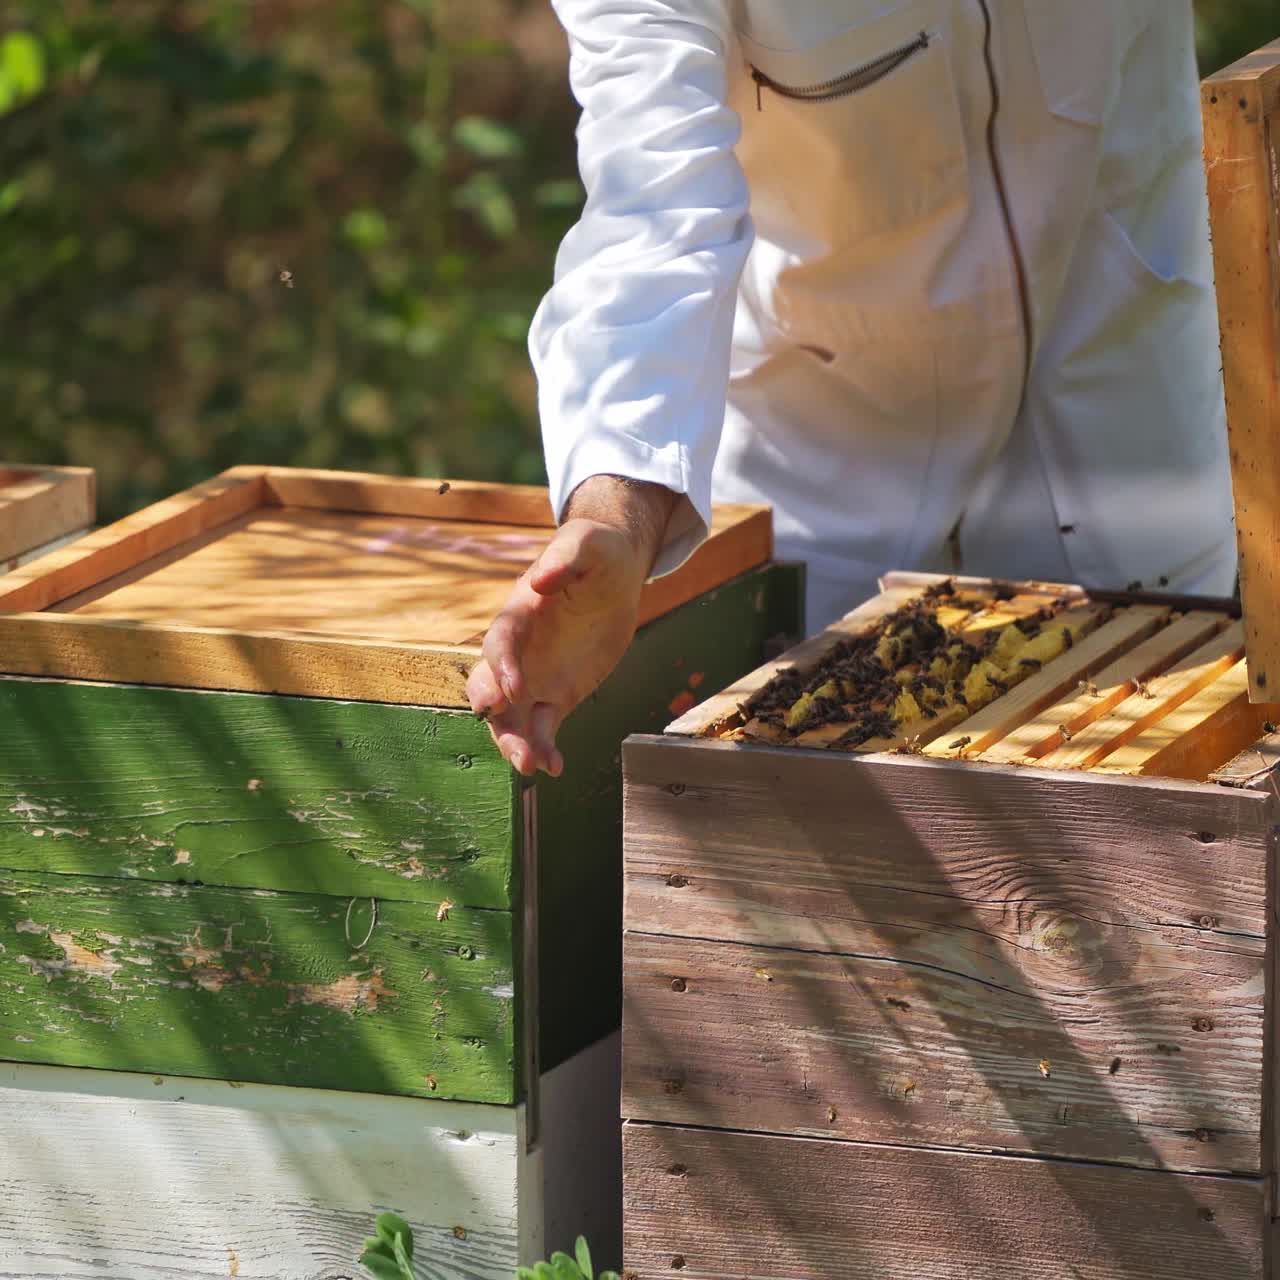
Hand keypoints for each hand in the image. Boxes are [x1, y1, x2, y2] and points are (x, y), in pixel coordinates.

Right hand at [466, 476, 675, 775]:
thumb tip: (539, 581)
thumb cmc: (596, 553)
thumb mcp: (588, 545)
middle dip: (497, 719)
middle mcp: (518, 652)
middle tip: (514, 746)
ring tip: (534, 766)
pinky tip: (555, 768)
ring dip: (517, 743)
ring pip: (511, 718)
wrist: (611, 574)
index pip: (499, 644)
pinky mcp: (556, 695)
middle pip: (490, 689)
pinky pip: (542, 728)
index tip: (509, 693)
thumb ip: (565, 558)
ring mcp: (533, 677)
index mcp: (518, 615)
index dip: (501, 668)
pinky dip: (545, 749)